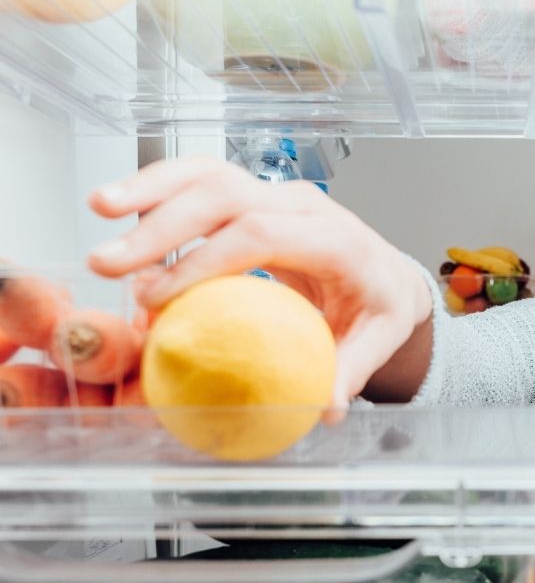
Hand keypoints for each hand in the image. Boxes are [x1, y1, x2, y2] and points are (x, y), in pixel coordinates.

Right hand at [87, 156, 433, 415]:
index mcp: (336, 239)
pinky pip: (203, 181)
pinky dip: (160, 188)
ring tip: (100, 209)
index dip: (205, 260)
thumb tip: (326, 408)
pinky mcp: (256, 196)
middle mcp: (305, 206)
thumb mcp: (378, 339)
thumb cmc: (378, 305)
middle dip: (162, 225)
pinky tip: (119, 205)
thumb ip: (351, 370)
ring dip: (151, 189)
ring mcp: (278, 194)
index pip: (262, 234)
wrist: (386, 273)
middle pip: (226, 196)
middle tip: (110, 264)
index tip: (159, 296)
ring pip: (209, 174)